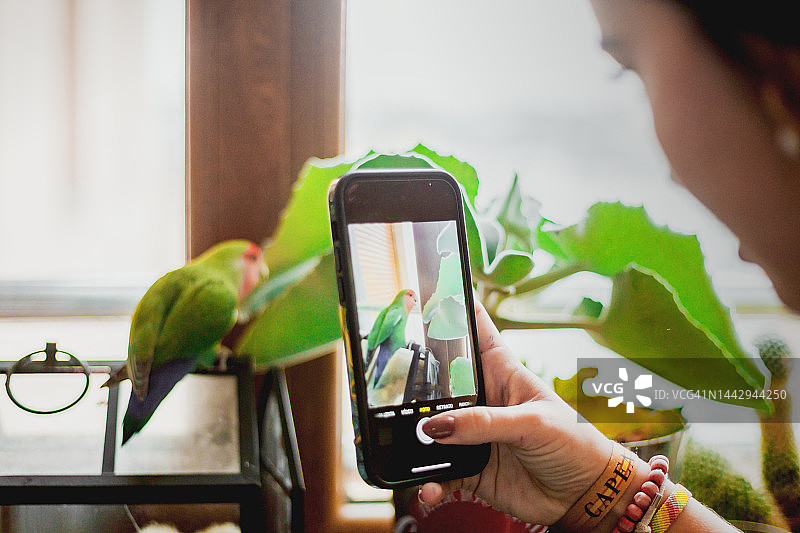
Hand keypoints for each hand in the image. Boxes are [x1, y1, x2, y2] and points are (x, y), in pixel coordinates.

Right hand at [418, 302, 614, 525]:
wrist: (585, 495)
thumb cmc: (574, 444)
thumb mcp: (533, 424)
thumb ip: (485, 423)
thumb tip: (438, 426)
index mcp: (503, 372)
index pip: (475, 330)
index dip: (454, 309)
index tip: (426, 293)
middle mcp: (484, 400)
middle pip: (441, 380)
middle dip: (416, 381)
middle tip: (393, 387)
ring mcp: (474, 434)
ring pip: (434, 428)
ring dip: (419, 439)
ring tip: (411, 447)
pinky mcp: (471, 467)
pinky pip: (442, 472)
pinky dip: (431, 481)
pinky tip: (430, 487)